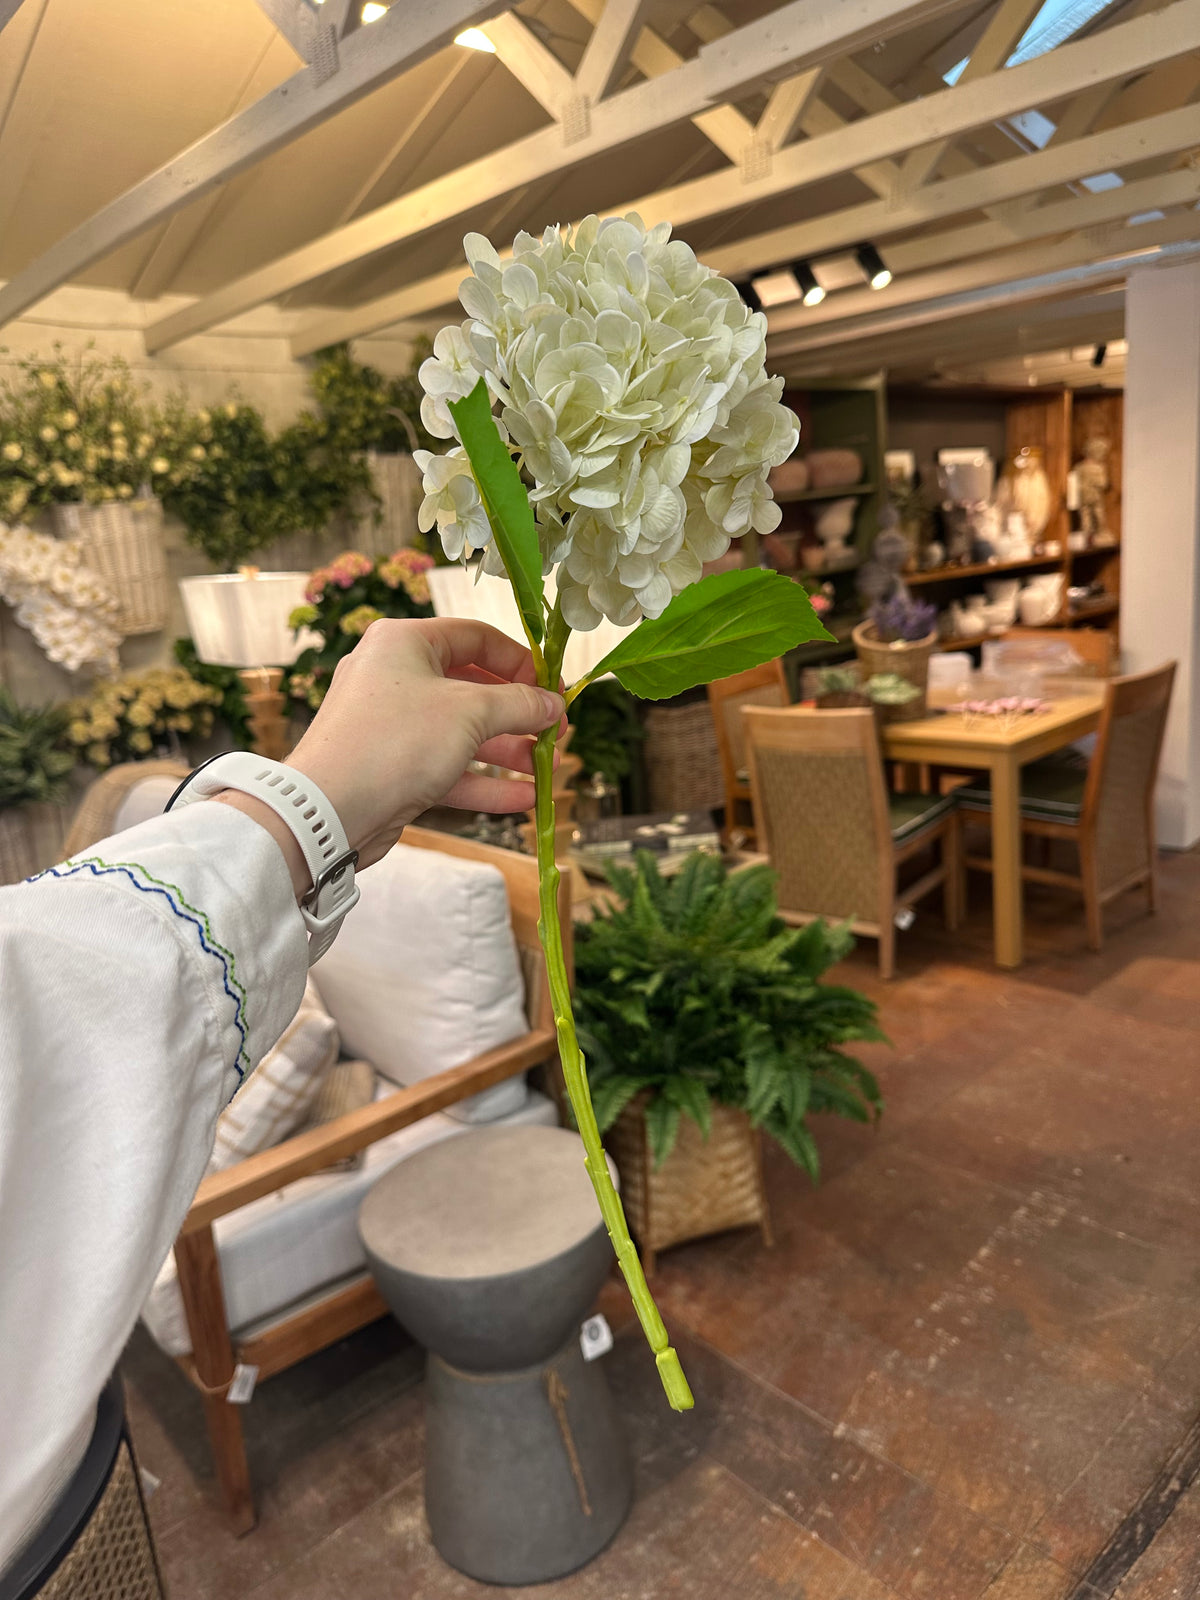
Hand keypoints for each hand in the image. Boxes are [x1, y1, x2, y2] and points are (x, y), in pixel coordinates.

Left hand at [217, 618, 563, 891]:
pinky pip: (446, 767)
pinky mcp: (391, 768)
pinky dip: (482, 781)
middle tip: (556, 734)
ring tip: (547, 770)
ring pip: (461, 732)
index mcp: (405, 642)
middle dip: (519, 714)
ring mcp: (391, 724)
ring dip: (507, 751)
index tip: (554, 689)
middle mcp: (395, 675)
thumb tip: (554, 704)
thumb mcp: (470, 713)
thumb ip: (519, 705)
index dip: (521, 662)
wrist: (327, 811)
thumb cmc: (395, 741)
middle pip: (472, 687)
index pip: (476, 637)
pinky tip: (523, 799)